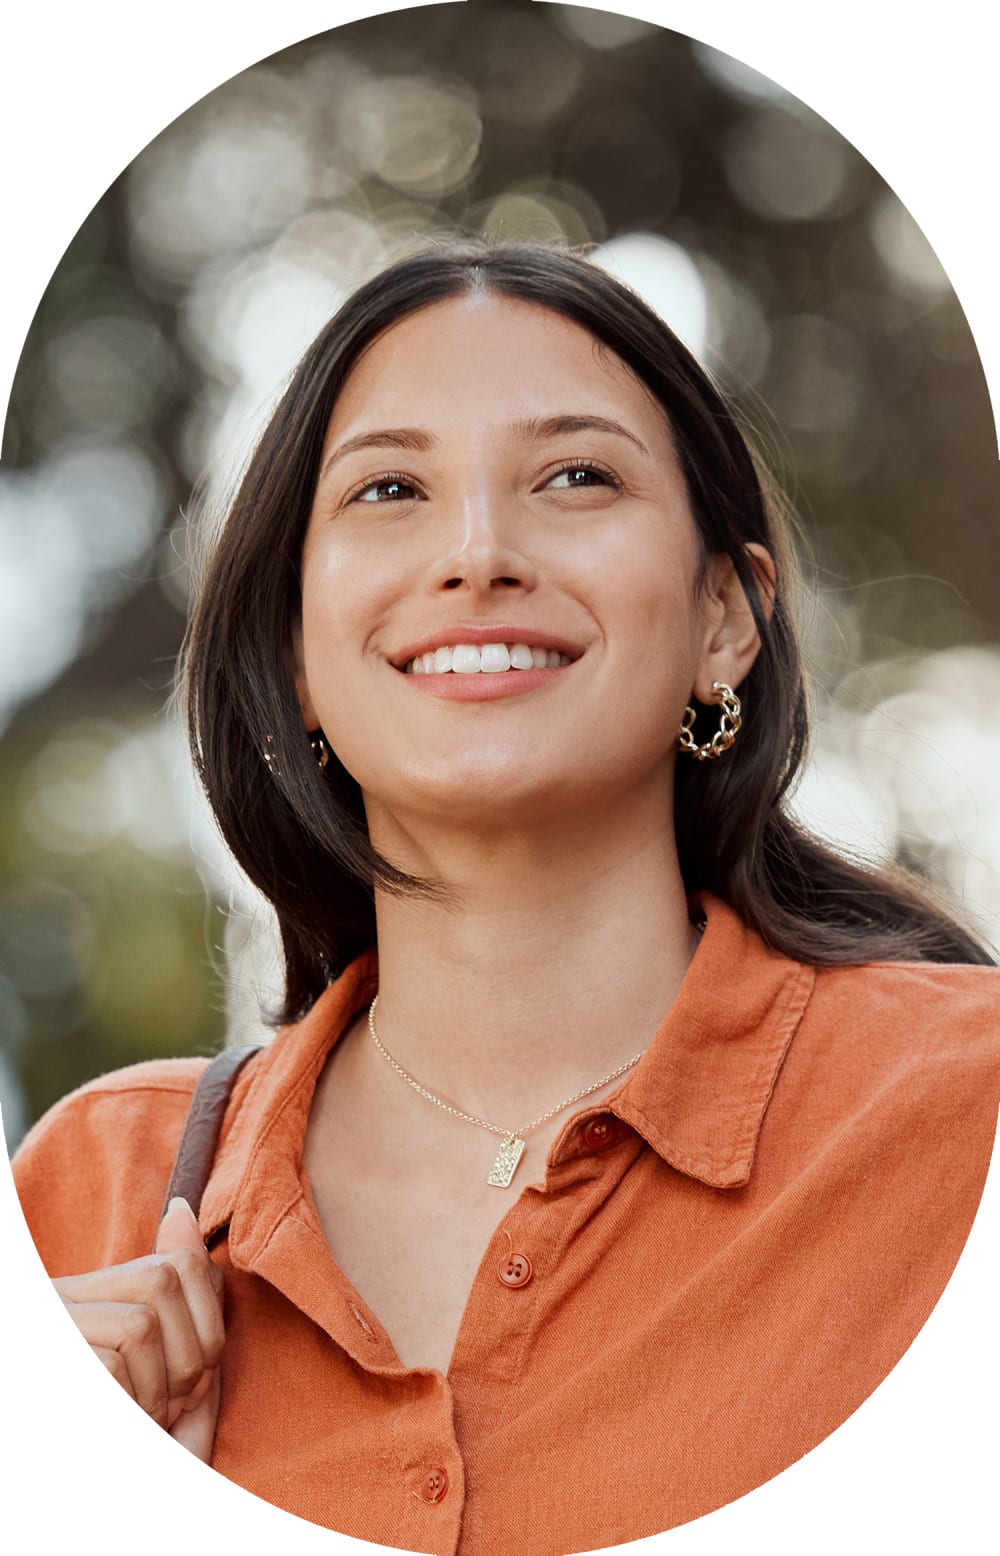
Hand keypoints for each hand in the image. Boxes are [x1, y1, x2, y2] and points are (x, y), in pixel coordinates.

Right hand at [53, 1197, 224, 1460]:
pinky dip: (133, 1405)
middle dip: (192, 1354)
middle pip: (166, 1280)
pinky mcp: (52, 1356)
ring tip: (145, 1422)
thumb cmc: (145, 1449)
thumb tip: (183, 1212)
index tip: (199, 1375)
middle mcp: (68, 1300)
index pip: (178, 1261)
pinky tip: (122, 1429)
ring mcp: (57, 1327)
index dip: (210, 1316)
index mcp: (101, 1298)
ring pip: (143, 1319)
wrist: (115, 1515)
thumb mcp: (176, 1378)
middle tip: (172, 1408)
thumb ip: (190, 1308)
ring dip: (162, 1387)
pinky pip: (114, 1362)